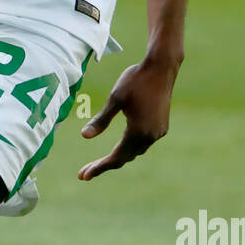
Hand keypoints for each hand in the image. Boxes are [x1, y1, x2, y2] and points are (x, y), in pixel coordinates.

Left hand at [78, 56, 178, 180]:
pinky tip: (121, 146)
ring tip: (99, 163)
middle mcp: (151, 136)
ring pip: (135, 151)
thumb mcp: (115, 99)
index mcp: (138, 131)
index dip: (99, 167)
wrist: (162, 67)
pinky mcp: (161, 126)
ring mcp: (158, 132)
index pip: (115, 157)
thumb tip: (84, 137)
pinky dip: (129, 147)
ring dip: (118, 157)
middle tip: (84, 173)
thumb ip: (101, 120)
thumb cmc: (135, 80)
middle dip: (104, 165)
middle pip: (124, 158)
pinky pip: (143, 143)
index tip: (83, 176)